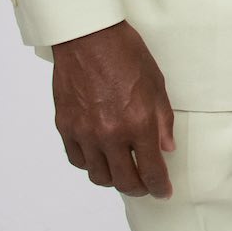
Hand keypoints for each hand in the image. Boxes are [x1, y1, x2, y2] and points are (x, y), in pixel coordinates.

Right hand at [51, 21, 174, 197]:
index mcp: (137, 123)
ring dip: (113, 179)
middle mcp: (110, 134)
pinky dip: (91, 164)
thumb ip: (162, 120)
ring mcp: (84, 132)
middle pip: (123, 181)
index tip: (164, 192)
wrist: (88, 38)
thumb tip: (165, 148)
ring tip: (123, 172)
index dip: (159, 186)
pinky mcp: (65, 127)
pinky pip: (78, 159)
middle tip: (146, 186)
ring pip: (98, 175)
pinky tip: (100, 157)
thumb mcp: (157, 84)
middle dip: (139, 188)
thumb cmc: (126, 54)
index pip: (150, 170)